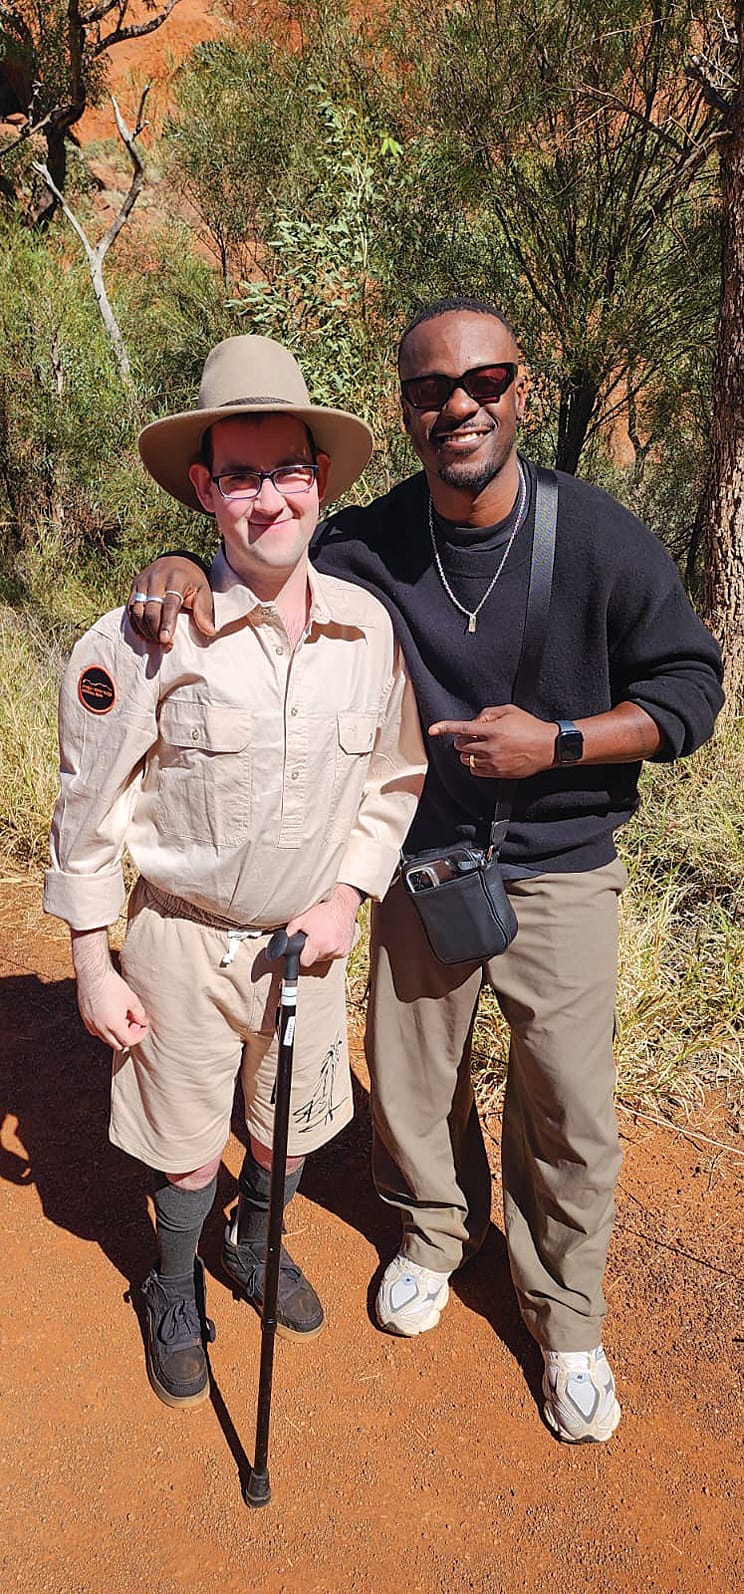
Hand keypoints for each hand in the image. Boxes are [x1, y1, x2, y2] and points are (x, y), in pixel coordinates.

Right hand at [76, 965, 149, 1048]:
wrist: (92, 974)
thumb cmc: (112, 985)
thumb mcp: (131, 999)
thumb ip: (139, 1014)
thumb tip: (143, 1022)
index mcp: (114, 1025)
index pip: (128, 1041)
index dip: (139, 1036)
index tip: (143, 1028)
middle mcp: (101, 1028)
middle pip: (117, 1044)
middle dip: (128, 1037)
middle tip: (134, 1024)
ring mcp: (91, 1024)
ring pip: (106, 1039)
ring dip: (116, 1034)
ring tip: (123, 1019)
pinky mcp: (85, 1019)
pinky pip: (96, 1031)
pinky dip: (105, 1029)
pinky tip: (110, 1017)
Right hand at [128, 556, 215, 650]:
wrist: (175, 561)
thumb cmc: (192, 580)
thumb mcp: (204, 591)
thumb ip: (204, 611)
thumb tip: (210, 631)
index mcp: (176, 578)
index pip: (170, 603)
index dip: (167, 622)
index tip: (166, 639)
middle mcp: (156, 579)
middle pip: (151, 609)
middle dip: (155, 629)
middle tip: (163, 643)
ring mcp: (142, 582)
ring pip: (138, 610)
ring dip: (145, 629)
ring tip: (156, 641)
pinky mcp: (134, 587)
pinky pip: (130, 609)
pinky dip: (135, 624)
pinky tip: (144, 635)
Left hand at [286, 884, 361, 967]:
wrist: (342, 901)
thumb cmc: (321, 907)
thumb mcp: (300, 918)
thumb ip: (289, 933)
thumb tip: (280, 944)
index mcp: (318, 943)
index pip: (305, 962)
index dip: (301, 955)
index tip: (301, 948)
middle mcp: (331, 949)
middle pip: (315, 959)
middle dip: (312, 950)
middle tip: (313, 936)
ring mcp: (341, 950)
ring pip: (325, 957)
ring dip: (322, 949)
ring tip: (322, 933)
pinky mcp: (347, 949)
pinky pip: (335, 953)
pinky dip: (331, 947)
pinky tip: (330, 935)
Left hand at [428, 705, 554, 778]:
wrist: (548, 747)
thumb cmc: (531, 727)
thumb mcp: (510, 710)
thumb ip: (488, 712)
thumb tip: (475, 721)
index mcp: (493, 730)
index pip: (462, 728)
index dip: (445, 727)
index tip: (433, 729)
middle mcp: (491, 747)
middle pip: (461, 746)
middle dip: (463, 740)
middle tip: (473, 736)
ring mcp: (494, 762)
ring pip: (467, 759)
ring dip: (468, 753)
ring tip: (481, 747)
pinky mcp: (498, 773)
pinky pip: (476, 771)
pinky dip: (475, 764)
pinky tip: (485, 758)